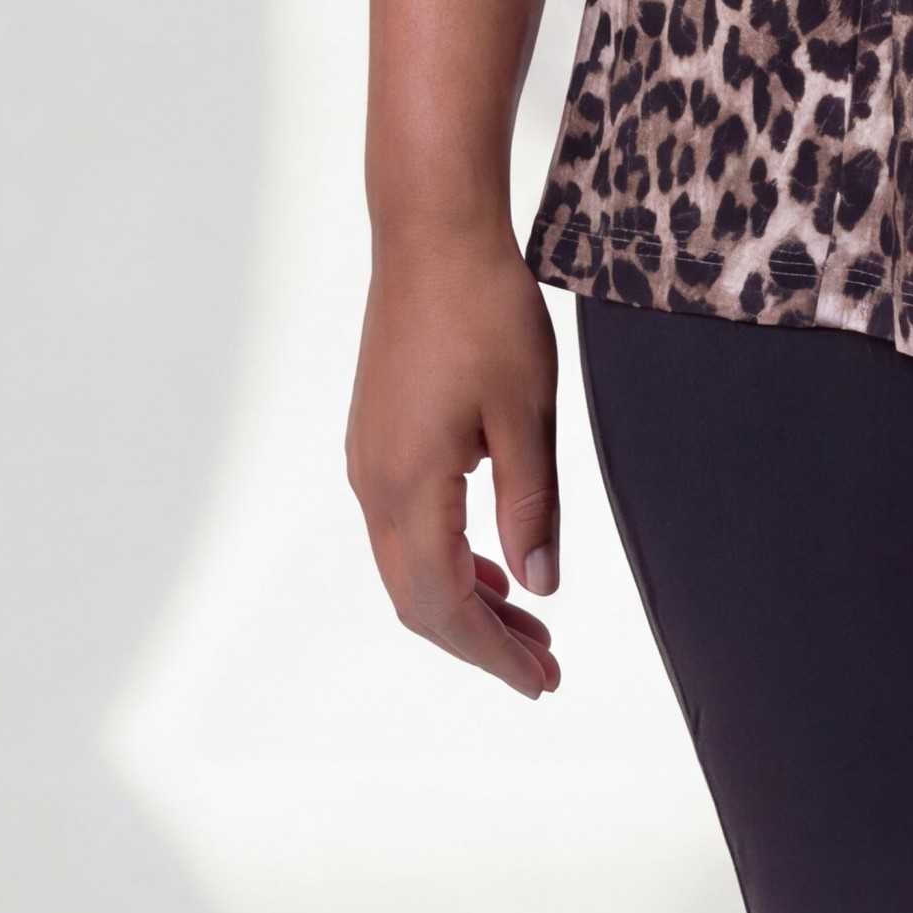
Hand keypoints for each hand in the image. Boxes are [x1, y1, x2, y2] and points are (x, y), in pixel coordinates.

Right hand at [346, 222, 563, 695]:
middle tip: (543, 664)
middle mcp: (375, 482)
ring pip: (409, 562)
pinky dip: (447, 555)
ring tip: (527, 620)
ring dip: (465, 597)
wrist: (431, 232)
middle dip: (481, 638)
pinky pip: (404, 522)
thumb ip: (531, 505)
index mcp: (410, 485)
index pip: (445, 604)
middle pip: (419, 597)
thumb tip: (540, 586)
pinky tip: (489, 556)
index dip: (493, 652)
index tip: (541, 680)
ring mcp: (369, 457)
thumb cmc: (483, 308)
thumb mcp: (526, 411)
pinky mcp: (377, 433)